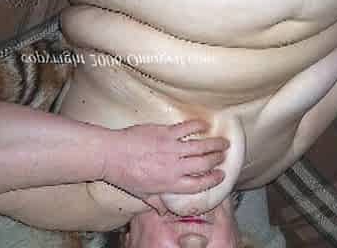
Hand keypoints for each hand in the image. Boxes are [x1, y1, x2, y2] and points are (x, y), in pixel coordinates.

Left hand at [103, 120, 228, 200]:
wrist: (112, 155)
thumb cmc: (125, 176)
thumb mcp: (142, 194)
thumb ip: (157, 202)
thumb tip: (165, 210)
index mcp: (170, 183)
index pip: (199, 183)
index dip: (213, 179)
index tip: (221, 175)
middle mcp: (175, 166)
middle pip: (204, 163)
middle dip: (218, 159)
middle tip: (224, 156)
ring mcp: (171, 147)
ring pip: (201, 145)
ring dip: (215, 143)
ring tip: (224, 142)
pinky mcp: (166, 132)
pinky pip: (187, 127)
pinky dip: (198, 126)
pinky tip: (205, 125)